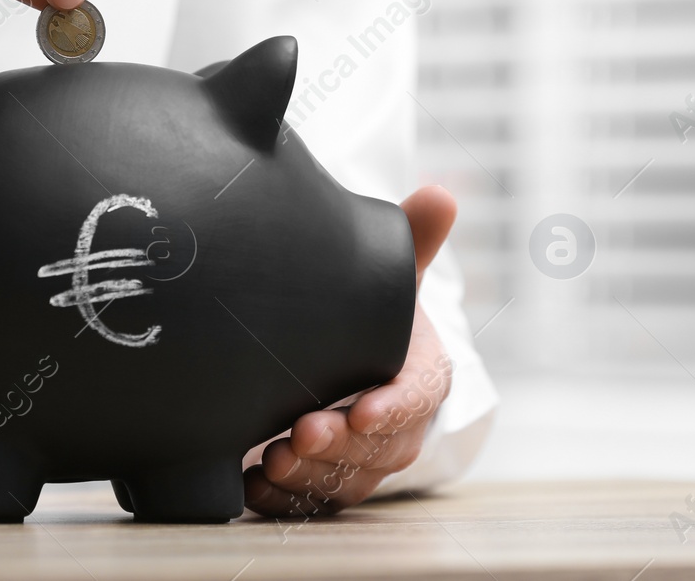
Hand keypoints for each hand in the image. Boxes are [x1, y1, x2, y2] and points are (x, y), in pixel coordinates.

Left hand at [243, 185, 457, 516]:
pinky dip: (282, 498)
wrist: (350, 348)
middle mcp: (399, 425)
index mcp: (424, 375)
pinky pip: (311, 500)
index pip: (418, 397)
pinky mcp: (327, 480)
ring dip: (309, 475)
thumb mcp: (396, 274)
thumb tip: (441, 194)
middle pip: (379, 449)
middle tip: (300, 434)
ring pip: (344, 481)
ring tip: (271, 460)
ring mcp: (362, 459)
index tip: (363, 410)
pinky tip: (252, 485)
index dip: (394, 409)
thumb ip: (416, 238)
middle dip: (340, 446)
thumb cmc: (375, 312)